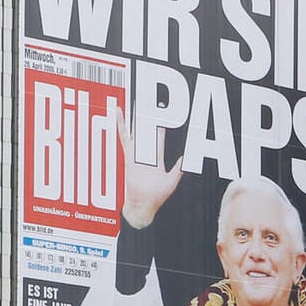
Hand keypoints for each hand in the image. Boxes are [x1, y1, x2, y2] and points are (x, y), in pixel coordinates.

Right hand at [111, 104, 183, 228]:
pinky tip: (119, 112)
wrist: (143, 205)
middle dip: (150, 116)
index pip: (159, 136)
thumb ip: (179, 169)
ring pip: (136, 130)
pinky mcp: (129, 155)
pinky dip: (121, 124)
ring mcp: (136, 153)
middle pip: (148, 130)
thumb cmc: (156, 196)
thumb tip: (187, 158)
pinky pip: (124, 137)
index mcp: (156, 158)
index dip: (161, 124)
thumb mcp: (172, 181)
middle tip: (152, 100)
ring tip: (138, 101)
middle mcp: (146, 153)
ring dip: (137, 117)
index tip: (163, 111)